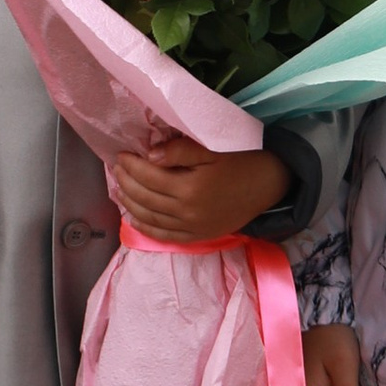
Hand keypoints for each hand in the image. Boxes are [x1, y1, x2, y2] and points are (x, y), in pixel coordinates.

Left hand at [110, 133, 287, 242]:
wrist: (268, 185)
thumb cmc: (240, 161)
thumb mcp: (212, 149)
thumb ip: (180, 152)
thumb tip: (150, 155)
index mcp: (190, 188)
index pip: (149, 176)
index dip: (132, 165)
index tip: (122, 155)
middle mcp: (187, 212)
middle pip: (145, 198)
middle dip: (127, 182)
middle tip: (117, 169)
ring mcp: (191, 227)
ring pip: (150, 218)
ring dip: (131, 204)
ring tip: (119, 189)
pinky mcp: (198, 236)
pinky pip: (165, 235)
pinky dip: (146, 227)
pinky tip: (134, 218)